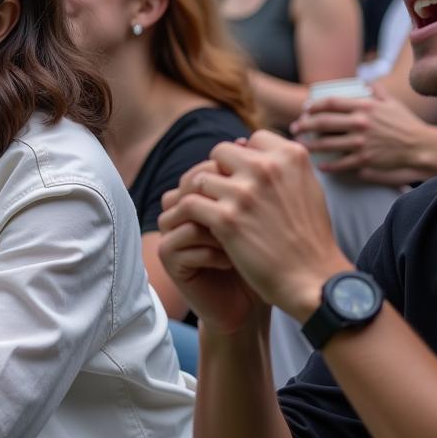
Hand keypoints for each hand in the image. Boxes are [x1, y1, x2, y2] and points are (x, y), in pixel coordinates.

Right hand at [158, 162, 266, 335]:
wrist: (257, 301)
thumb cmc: (266, 255)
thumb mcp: (264, 210)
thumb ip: (255, 177)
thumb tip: (248, 135)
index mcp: (202, 195)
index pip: (207, 167)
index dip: (232, 179)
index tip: (262, 199)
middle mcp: (183, 209)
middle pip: (192, 184)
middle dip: (225, 199)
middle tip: (251, 220)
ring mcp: (172, 231)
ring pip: (186, 209)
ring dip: (219, 226)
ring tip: (244, 242)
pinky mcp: (170, 257)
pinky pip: (180, 240)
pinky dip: (211, 251)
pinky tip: (232, 260)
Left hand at [161, 133, 350, 320]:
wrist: (313, 280)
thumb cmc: (310, 237)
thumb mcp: (306, 188)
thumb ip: (280, 165)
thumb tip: (244, 142)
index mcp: (291, 156)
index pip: (251, 139)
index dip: (245, 160)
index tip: (245, 180)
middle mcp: (267, 168)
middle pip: (220, 152)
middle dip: (220, 173)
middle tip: (222, 197)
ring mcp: (245, 192)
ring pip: (201, 177)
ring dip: (203, 196)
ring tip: (209, 213)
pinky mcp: (226, 218)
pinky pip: (190, 203)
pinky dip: (189, 214)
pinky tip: (200, 226)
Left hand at [291, 83, 424, 183]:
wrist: (423, 147)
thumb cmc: (407, 124)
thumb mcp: (393, 104)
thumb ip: (378, 92)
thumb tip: (367, 81)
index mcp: (365, 107)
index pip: (331, 103)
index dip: (314, 106)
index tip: (305, 110)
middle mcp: (361, 123)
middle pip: (323, 122)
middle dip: (305, 125)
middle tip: (295, 128)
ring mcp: (362, 142)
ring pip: (327, 143)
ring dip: (311, 145)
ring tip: (301, 145)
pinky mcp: (365, 160)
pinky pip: (341, 163)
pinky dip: (328, 165)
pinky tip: (321, 165)